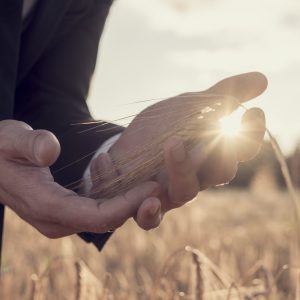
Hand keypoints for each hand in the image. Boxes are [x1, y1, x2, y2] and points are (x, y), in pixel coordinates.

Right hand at [0, 120, 159, 237]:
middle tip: (162, 186)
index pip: (96, 215)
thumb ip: (28, 144)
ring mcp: (63, 219)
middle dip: (135, 206)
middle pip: (106, 221)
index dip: (127, 204)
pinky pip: (100, 211)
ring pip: (105, 218)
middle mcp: (57, 220)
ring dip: (130, 204)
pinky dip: (119, 200)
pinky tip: (135, 185)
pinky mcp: (68, 212)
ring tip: (155, 185)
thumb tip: (49, 151)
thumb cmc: (2, 150)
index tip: (152, 187)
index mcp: (46, 205)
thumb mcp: (9, 139)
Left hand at [89, 72, 266, 229]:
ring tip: (174, 144)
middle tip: (216, 131)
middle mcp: (196, 176)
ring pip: (187, 191)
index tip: (256, 112)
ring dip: (183, 169)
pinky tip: (141, 195)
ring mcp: (170, 192)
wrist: (127, 146)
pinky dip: (148, 211)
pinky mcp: (144, 204)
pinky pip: (150, 218)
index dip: (252, 134)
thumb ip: (223, 95)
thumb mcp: (190, 107)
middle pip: (220, 172)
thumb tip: (262, 78)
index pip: (241, 149)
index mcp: (210, 153)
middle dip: (222, 152)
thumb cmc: (163, 129)